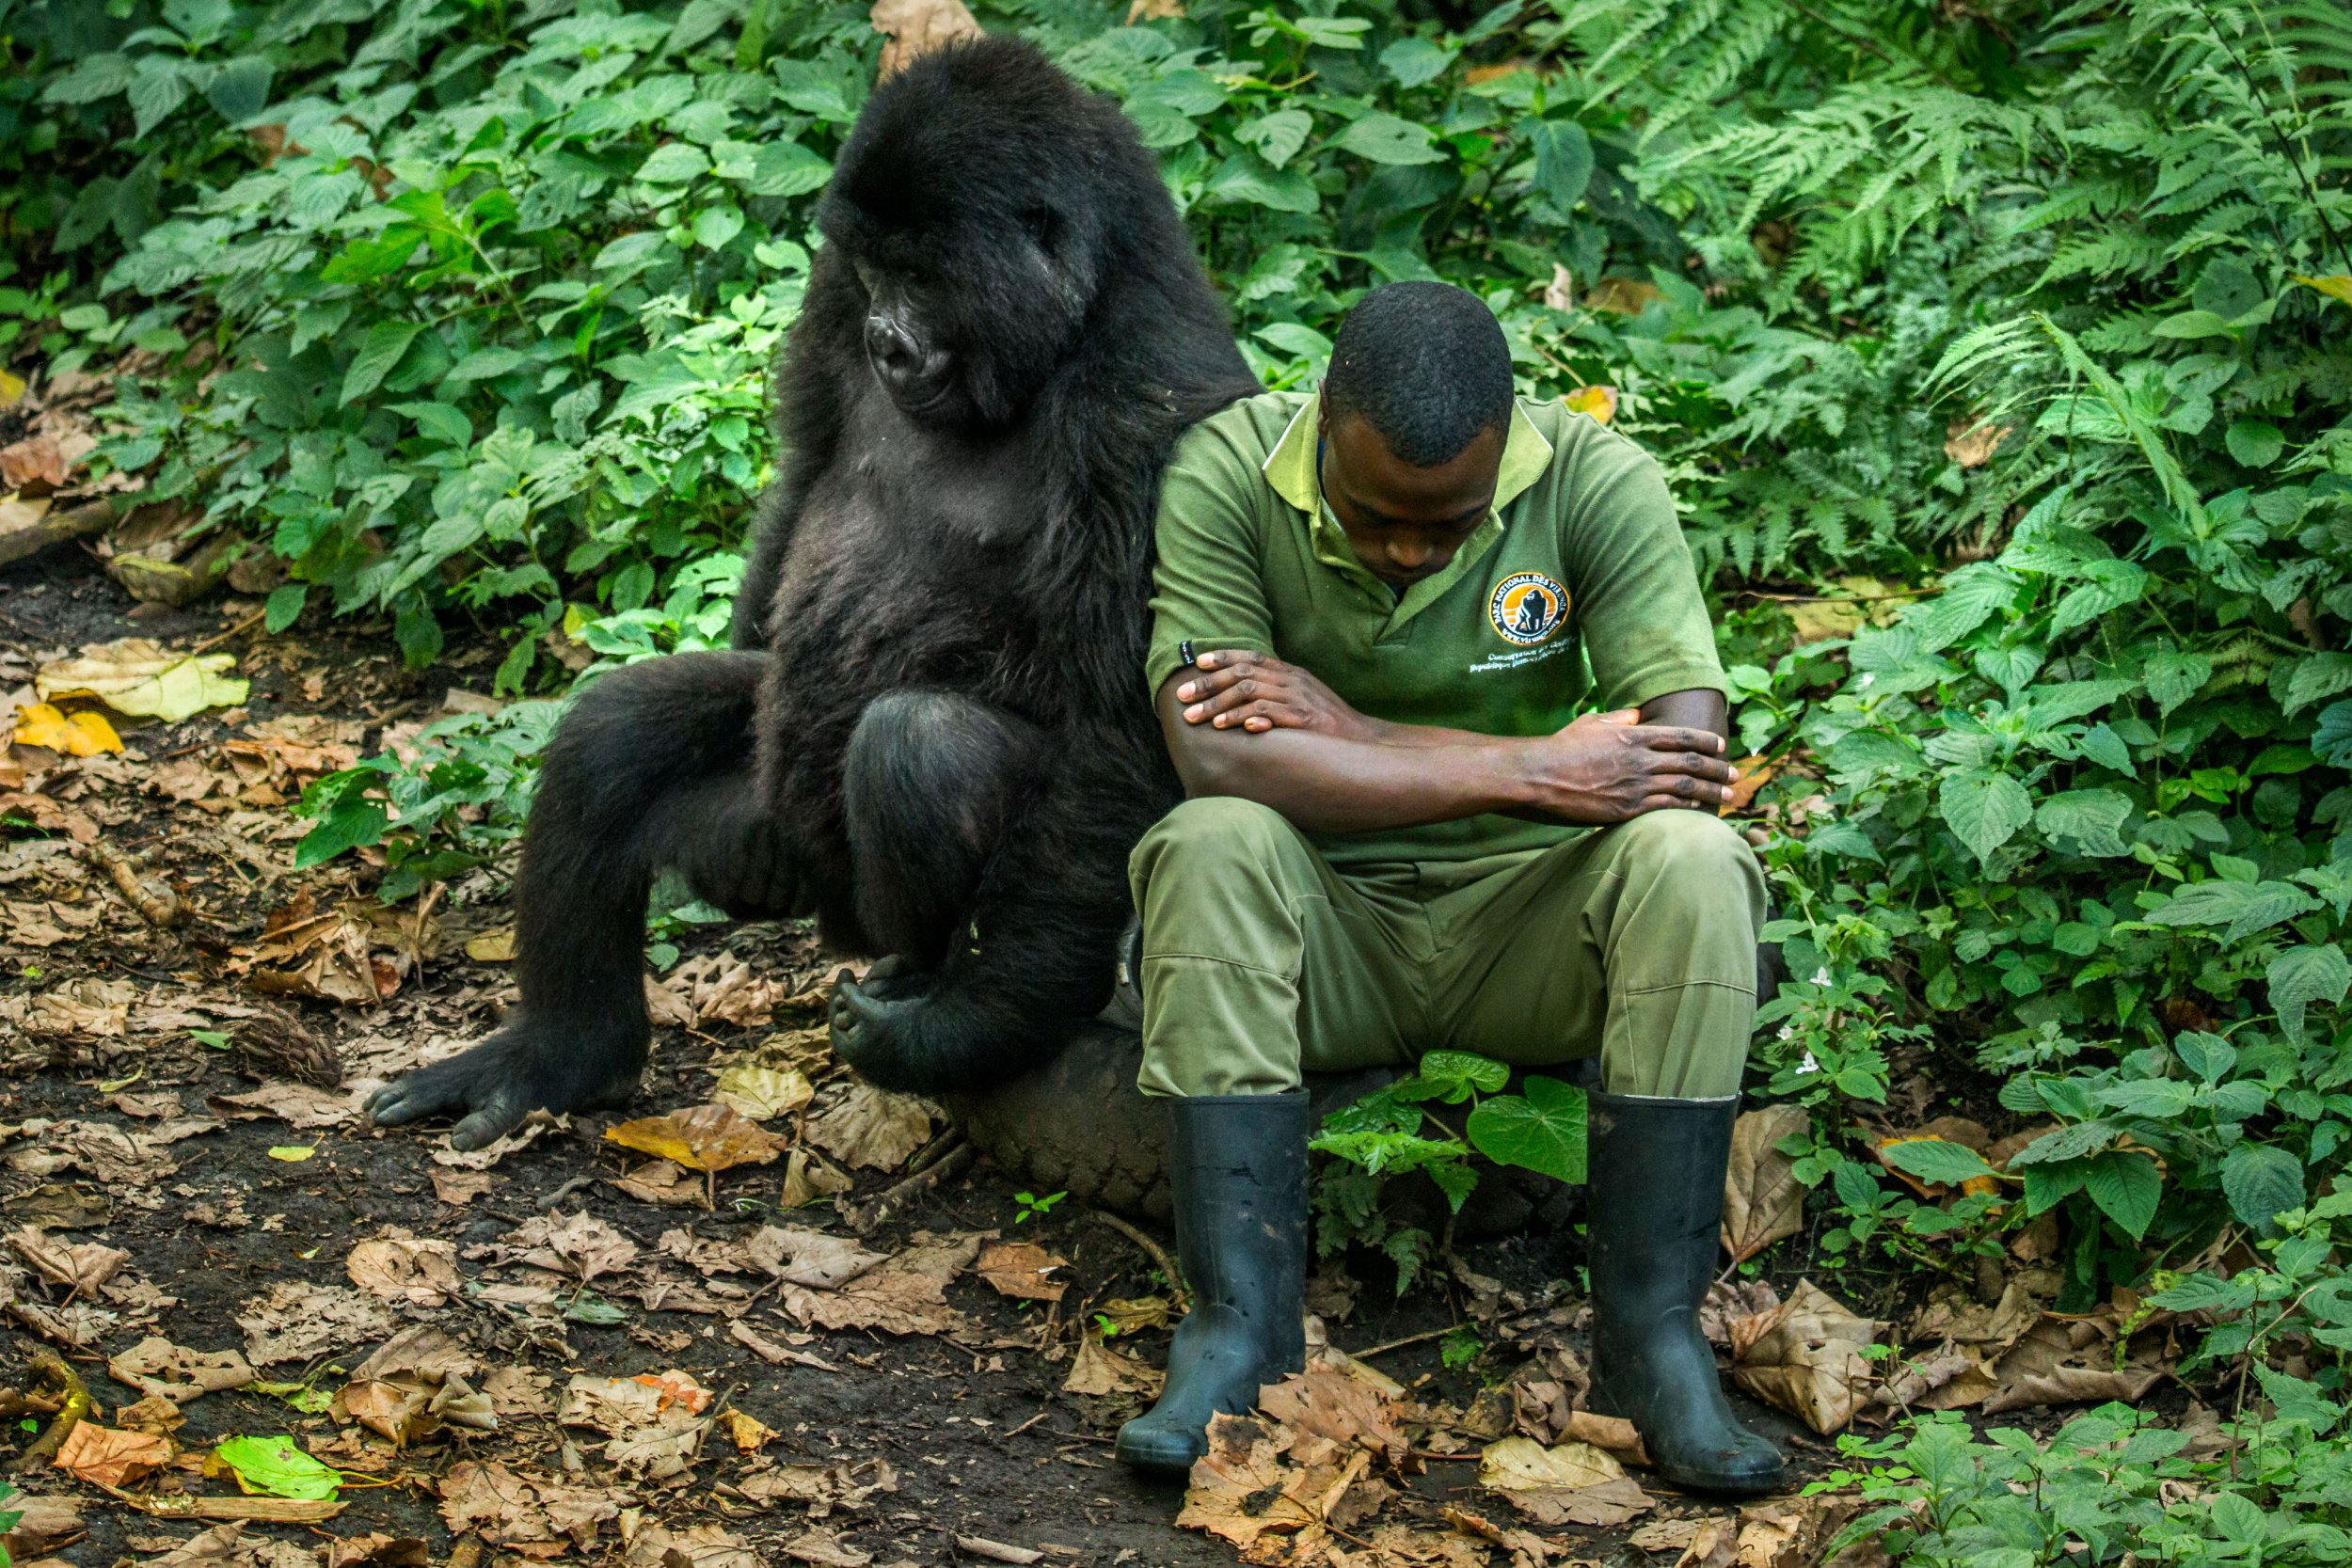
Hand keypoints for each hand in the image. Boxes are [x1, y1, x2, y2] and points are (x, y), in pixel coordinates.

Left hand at [1174, 649, 1376, 738]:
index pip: (1251, 658)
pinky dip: (1250, 718)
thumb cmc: (1329, 724)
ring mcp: (1299, 700)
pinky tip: (1232, 726)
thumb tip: (1242, 693)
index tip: (1196, 663)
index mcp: (1291, 673)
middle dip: (1208, 686)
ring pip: (1250, 694)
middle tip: (1182, 698)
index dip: (1222, 657)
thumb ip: (1277, 690)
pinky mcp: (1306, 720)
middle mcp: (1292, 681)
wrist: (1364, 741)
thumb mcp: (1304, 698)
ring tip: (1196, 719)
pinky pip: (1272, 715)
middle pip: (1243, 676)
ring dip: (1219, 706)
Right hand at [1514, 709, 1736, 823]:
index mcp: (1634, 735)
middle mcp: (1641, 759)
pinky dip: (1688, 808)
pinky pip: (1667, 807)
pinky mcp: (1628, 808)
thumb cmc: (1562, 747)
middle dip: (1717, 768)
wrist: (1541, 775)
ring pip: (1685, 786)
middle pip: (1691, 761)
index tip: (1721, 745)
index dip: (1706, 740)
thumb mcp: (1592, 722)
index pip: (1681, 736)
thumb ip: (1618, 718)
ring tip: (1728, 794)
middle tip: (1734, 773)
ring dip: (1711, 790)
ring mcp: (1636, 784)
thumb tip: (1636, 714)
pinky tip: (1701, 810)